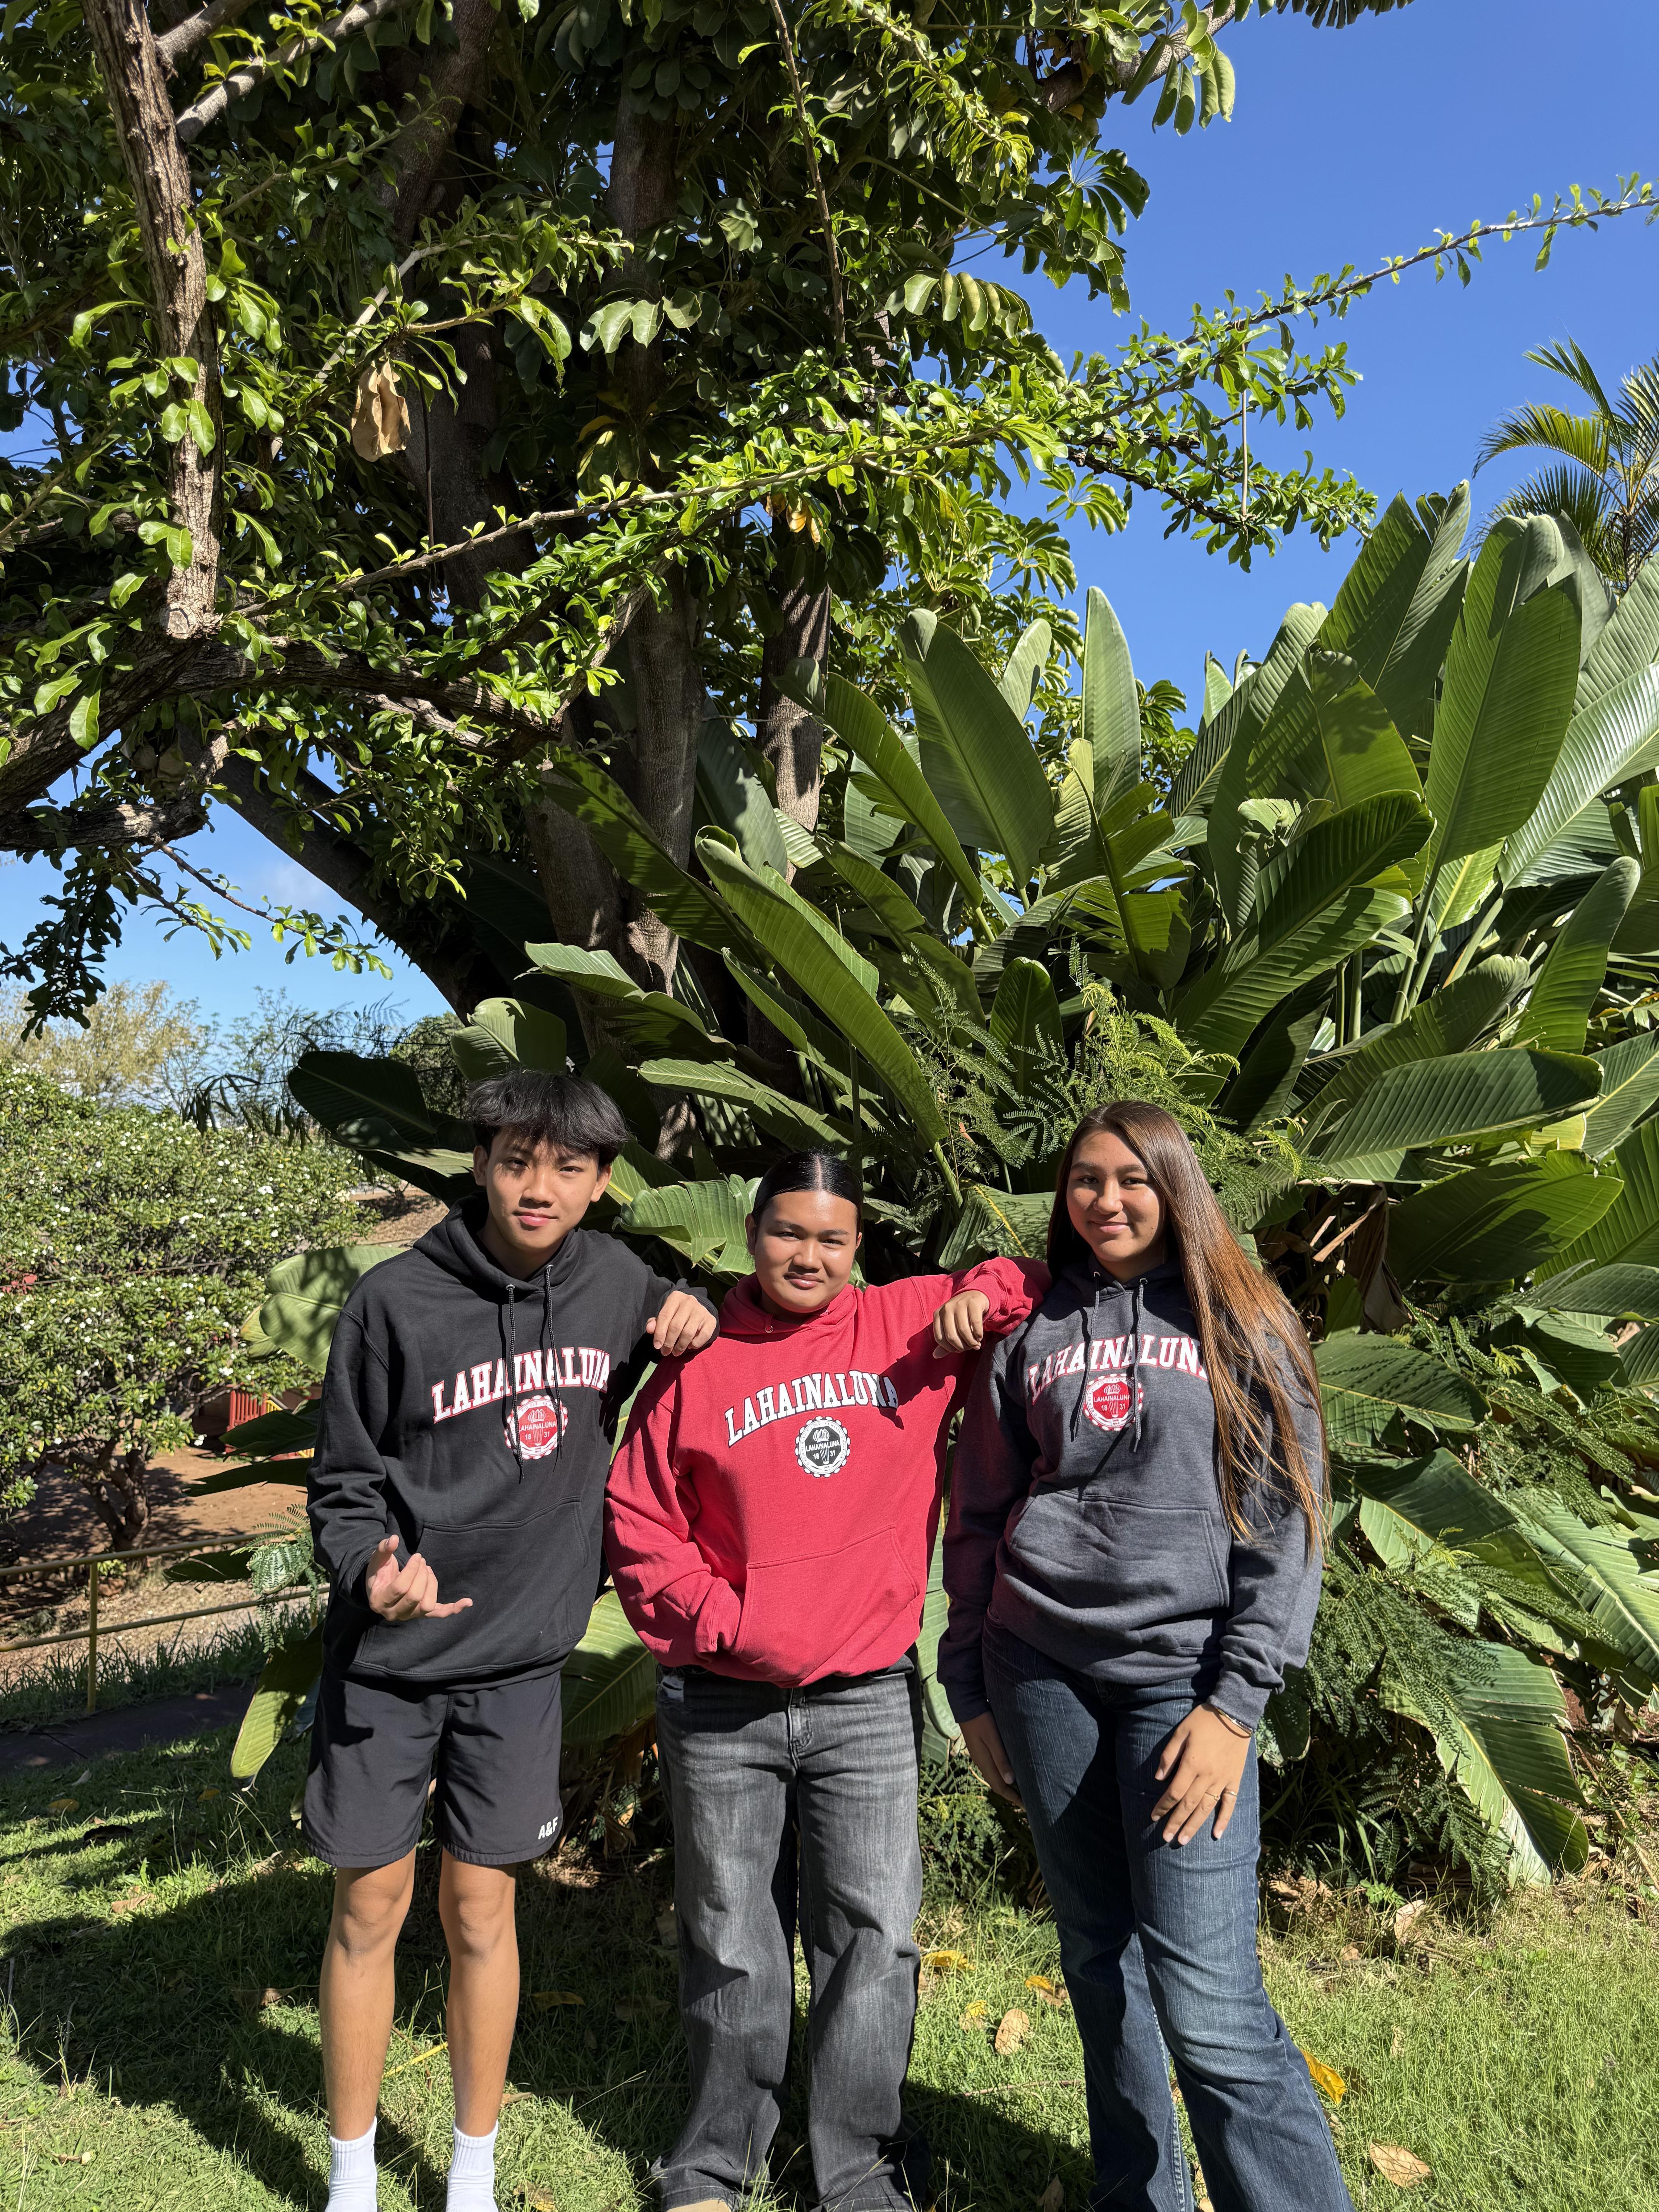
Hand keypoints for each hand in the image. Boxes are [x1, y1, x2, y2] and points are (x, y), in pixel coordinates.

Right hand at [365, 1535, 472, 1622]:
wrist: (380, 1588)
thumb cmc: (379, 1572)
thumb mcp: (377, 1560)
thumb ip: (384, 1549)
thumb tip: (394, 1539)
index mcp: (380, 1601)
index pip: (400, 1588)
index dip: (411, 1570)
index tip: (417, 1556)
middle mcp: (394, 1613)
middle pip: (415, 1597)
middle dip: (422, 1575)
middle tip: (422, 1561)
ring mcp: (409, 1616)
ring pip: (427, 1605)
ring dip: (432, 1584)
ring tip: (428, 1570)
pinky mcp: (422, 1614)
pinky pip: (439, 1614)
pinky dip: (453, 1608)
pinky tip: (468, 1602)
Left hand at [647, 1290, 717, 1356]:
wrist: (696, 1310)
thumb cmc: (676, 1315)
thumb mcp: (665, 1316)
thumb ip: (655, 1323)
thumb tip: (649, 1329)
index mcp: (675, 1297)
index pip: (665, 1316)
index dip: (659, 1333)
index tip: (657, 1346)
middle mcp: (689, 1301)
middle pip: (676, 1326)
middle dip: (669, 1342)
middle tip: (665, 1352)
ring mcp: (701, 1310)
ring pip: (688, 1332)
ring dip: (680, 1346)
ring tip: (675, 1352)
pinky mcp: (711, 1320)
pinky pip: (703, 1336)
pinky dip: (695, 1344)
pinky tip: (689, 1346)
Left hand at [933, 1289, 991, 1358]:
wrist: (975, 1296)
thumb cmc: (961, 1316)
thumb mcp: (951, 1326)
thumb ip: (944, 1342)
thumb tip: (935, 1355)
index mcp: (937, 1314)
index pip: (939, 1338)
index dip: (950, 1348)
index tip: (958, 1350)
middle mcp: (946, 1308)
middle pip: (951, 1336)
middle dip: (962, 1347)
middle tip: (969, 1348)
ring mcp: (959, 1304)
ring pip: (964, 1331)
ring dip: (971, 1342)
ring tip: (976, 1344)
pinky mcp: (973, 1302)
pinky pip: (976, 1324)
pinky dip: (979, 1335)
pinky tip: (979, 1336)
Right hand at [960, 1710, 1021, 1805]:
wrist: (967, 1706)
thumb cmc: (983, 1721)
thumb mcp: (993, 1739)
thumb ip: (1001, 1759)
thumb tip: (1010, 1781)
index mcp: (984, 1763)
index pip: (1000, 1787)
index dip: (1013, 1798)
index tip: (1026, 1806)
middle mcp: (981, 1763)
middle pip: (997, 1785)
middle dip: (1011, 1795)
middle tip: (1026, 1802)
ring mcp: (980, 1757)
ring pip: (995, 1778)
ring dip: (1007, 1786)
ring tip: (1020, 1790)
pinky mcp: (981, 1751)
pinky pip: (993, 1770)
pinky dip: (1002, 1776)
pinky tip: (1010, 1773)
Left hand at [1151, 1705, 1249, 1845]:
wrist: (1234, 1714)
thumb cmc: (1203, 1720)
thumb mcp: (1181, 1731)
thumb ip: (1169, 1755)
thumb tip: (1158, 1778)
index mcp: (1191, 1764)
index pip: (1174, 1793)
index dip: (1163, 1806)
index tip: (1153, 1817)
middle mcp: (1207, 1776)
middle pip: (1188, 1805)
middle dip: (1175, 1822)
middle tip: (1165, 1838)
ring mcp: (1222, 1780)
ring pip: (1206, 1808)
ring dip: (1194, 1826)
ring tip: (1183, 1841)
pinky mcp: (1234, 1780)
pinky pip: (1230, 1803)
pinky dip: (1224, 1820)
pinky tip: (1217, 1834)